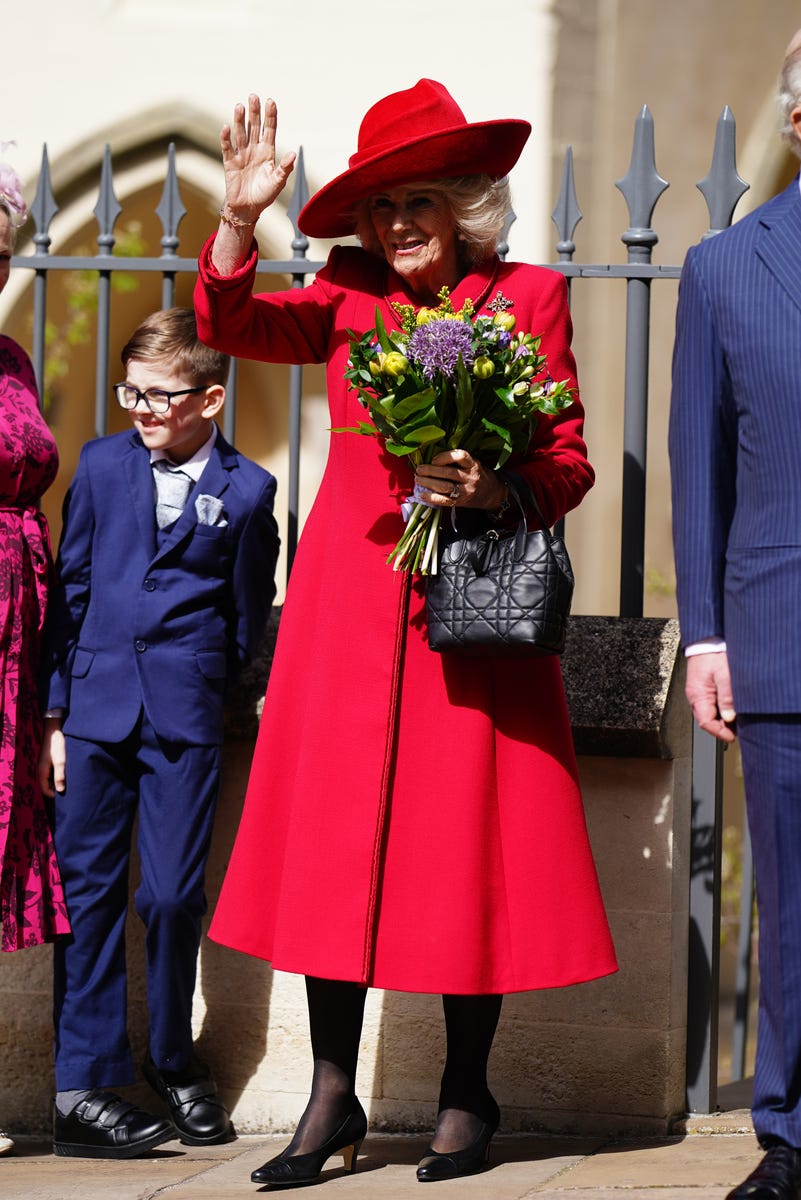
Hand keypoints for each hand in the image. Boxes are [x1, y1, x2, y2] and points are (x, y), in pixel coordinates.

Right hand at [39, 717, 65, 796]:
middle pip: (47, 785)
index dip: (54, 795)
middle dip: (57, 789)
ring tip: (70, 783)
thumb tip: (60, 791)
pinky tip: (68, 773)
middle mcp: (42, 769)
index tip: (66, 796)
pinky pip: (53, 772)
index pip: (45, 790)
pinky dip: (59, 775)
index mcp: (42, 771)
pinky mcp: (50, 760)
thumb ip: (59, 776)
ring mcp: (45, 764)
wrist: (55, 729)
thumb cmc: (57, 745)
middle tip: (69, 791)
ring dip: (58, 782)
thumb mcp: (61, 761)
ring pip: (50, 778)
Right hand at [220, 95, 295, 222]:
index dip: (270, 116)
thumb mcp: (278, 183)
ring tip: (240, 106)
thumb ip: (285, 168)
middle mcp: (254, 149)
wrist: (248, 209)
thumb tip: (294, 153)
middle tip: (253, 96)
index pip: (269, 129)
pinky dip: (226, 138)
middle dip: (254, 112)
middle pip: (254, 126)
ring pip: (240, 133)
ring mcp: (241, 154)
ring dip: (239, 120)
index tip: (270, 101)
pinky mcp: (230, 162)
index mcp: (267, 152)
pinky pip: (227, 147)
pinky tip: (226, 127)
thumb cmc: (265, 196)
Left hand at [414, 450, 507, 510]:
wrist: (492, 494)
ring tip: (418, 479)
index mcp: (473, 464)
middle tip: (419, 469)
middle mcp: (471, 477)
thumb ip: (458, 462)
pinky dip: (431, 497)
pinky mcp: (461, 502)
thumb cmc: (478, 476)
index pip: (461, 456)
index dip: (445, 456)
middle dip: (430, 470)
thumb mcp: (473, 464)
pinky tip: (422, 494)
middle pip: (448, 472)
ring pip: (445, 486)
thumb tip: (432, 460)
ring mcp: (466, 490)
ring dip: (428, 483)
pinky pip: (445, 500)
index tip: (434, 459)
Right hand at [685, 651, 736, 743]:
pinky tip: (732, 709)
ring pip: (710, 714)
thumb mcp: (724, 675)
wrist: (706, 640)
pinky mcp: (704, 689)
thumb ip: (726, 697)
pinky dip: (721, 710)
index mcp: (697, 695)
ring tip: (737, 720)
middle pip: (707, 720)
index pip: (705, 722)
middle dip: (722, 727)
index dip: (719, 732)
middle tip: (738, 730)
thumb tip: (729, 717)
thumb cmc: (713, 654)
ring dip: (722, 719)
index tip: (732, 737)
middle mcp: (696, 697)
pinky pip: (711, 705)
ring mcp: (699, 693)